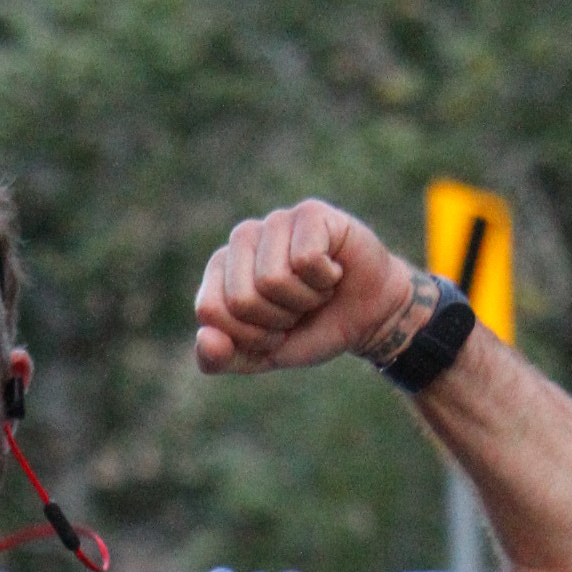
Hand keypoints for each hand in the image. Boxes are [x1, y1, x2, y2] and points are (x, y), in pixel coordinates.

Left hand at [194, 200, 416, 376]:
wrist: (366, 317)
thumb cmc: (308, 330)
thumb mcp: (259, 356)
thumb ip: (220, 358)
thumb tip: (205, 337)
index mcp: (219, 271)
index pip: (210, 310)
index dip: (248, 335)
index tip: (271, 330)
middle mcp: (242, 239)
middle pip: (241, 298)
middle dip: (276, 320)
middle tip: (297, 310)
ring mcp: (275, 221)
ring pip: (272, 279)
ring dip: (303, 300)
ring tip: (315, 290)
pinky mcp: (309, 212)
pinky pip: (305, 259)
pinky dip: (325, 279)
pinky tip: (333, 270)